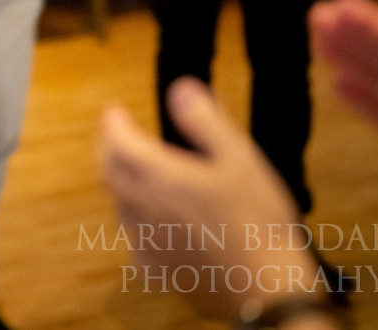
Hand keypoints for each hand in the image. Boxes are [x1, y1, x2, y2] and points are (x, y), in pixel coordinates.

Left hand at [100, 78, 319, 318]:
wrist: (267, 289)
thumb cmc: (258, 220)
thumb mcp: (240, 159)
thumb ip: (205, 121)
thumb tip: (179, 88)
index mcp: (158, 177)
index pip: (117, 141)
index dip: (112, 123)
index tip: (114, 111)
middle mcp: (140, 208)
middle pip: (110, 171)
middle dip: (110, 148)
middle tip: (120, 135)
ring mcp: (145, 242)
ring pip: (120, 204)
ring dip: (122, 182)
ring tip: (139, 171)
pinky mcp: (155, 268)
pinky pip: (134, 236)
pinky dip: (137, 218)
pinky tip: (155, 218)